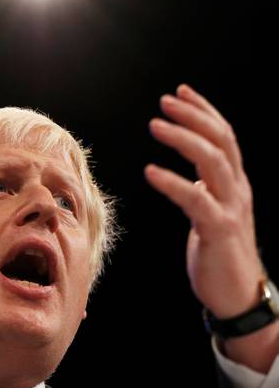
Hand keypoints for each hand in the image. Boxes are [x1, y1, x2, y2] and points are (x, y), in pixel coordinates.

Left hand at [145, 85, 261, 318]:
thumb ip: (204, 192)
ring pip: (213, 163)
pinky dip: (173, 183)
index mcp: (234, 184)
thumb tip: (190, 178)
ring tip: (155, 124)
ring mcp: (230, 209)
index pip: (224, 137)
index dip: (204, 112)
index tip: (181, 92)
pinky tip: (150, 172)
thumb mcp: (211, 213)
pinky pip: (196, 201)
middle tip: (165, 100)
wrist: (237, 294)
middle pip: (221, 141)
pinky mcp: (218, 230)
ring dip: (183, 139)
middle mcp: (237, 190)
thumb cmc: (218, 253)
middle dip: (194, 116)